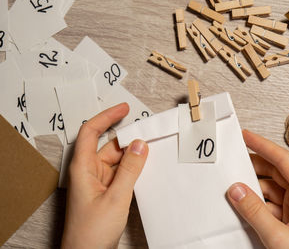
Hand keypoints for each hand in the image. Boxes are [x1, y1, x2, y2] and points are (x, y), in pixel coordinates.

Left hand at [61, 103, 148, 248]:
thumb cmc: (91, 232)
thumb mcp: (116, 197)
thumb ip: (130, 169)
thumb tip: (140, 145)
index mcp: (83, 168)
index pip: (91, 132)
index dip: (107, 117)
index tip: (124, 109)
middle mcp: (89, 171)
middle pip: (109, 146)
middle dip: (128, 139)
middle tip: (150, 133)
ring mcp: (97, 182)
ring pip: (117, 160)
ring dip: (132, 156)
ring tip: (152, 151)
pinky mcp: (105, 191)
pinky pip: (120, 172)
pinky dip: (132, 168)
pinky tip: (144, 168)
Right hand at [227, 130, 288, 248]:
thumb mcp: (280, 238)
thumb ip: (255, 212)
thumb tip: (236, 190)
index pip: (284, 160)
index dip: (263, 145)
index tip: (246, 136)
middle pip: (275, 171)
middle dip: (253, 164)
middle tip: (233, 158)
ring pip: (270, 187)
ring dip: (252, 185)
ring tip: (232, 182)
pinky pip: (268, 202)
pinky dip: (254, 201)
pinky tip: (241, 202)